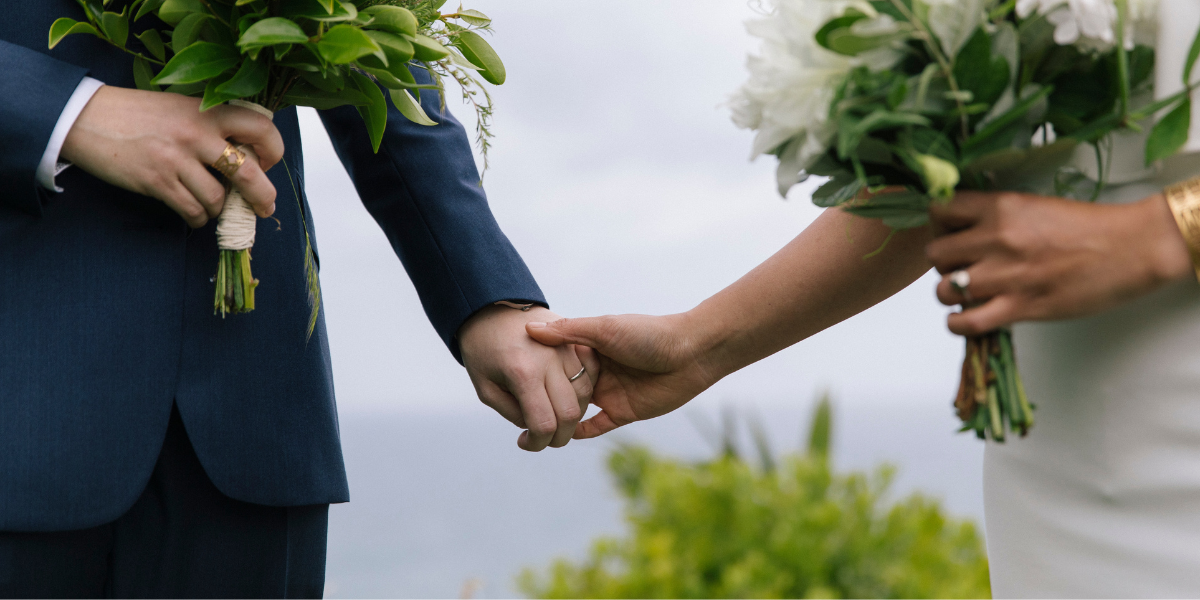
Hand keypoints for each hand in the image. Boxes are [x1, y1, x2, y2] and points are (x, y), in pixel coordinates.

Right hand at [61, 86, 282, 227]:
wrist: (86, 117)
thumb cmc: (138, 114)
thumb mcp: (182, 107)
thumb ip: (213, 126)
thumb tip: (248, 158)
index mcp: (207, 110)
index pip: (261, 127)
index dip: (273, 149)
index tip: (267, 163)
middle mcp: (196, 133)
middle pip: (248, 172)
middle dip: (263, 196)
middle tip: (264, 207)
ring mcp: (176, 159)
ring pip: (219, 199)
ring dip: (220, 209)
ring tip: (213, 205)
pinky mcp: (157, 181)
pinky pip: (193, 210)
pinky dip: (198, 218)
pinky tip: (194, 213)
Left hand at [459, 305, 600, 450]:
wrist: (491, 307)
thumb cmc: (482, 350)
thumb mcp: (486, 388)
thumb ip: (512, 414)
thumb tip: (538, 429)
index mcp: (523, 373)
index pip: (544, 423)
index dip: (538, 443)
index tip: (526, 443)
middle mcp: (550, 360)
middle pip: (570, 414)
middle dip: (559, 436)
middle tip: (544, 437)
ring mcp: (566, 348)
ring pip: (585, 396)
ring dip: (573, 415)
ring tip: (553, 416)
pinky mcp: (574, 342)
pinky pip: (590, 374)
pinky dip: (583, 392)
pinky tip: (565, 396)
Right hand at [525, 313, 718, 439]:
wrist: (691, 353)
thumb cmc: (649, 334)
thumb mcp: (604, 328)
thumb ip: (568, 332)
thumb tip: (529, 329)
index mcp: (592, 348)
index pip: (557, 359)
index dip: (536, 365)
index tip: (508, 368)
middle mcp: (598, 371)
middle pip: (564, 386)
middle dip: (542, 394)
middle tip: (512, 402)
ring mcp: (610, 393)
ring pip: (576, 408)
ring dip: (557, 415)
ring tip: (527, 424)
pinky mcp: (623, 413)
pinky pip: (597, 427)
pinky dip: (580, 432)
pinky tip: (560, 437)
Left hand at [926, 190, 1193, 334]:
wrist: (1132, 247)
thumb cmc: (1090, 227)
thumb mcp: (1034, 206)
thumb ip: (996, 216)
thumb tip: (963, 231)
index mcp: (1001, 207)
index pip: (939, 210)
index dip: (938, 224)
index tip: (950, 232)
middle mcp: (996, 239)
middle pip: (935, 254)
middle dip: (944, 263)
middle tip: (963, 266)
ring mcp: (1006, 275)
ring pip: (943, 289)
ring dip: (952, 294)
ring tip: (970, 293)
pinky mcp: (1020, 307)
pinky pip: (966, 322)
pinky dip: (959, 324)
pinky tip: (969, 317)